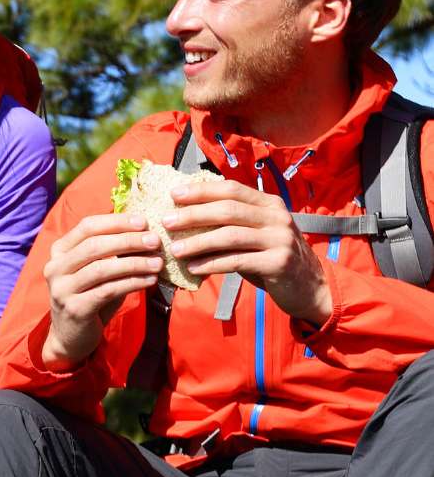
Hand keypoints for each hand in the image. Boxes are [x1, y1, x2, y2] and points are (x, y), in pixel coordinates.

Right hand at [42, 213, 163, 369]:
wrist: (71, 337)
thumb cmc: (89, 297)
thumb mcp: (97, 270)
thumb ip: (112, 252)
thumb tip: (145, 231)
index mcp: (59, 251)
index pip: (87, 226)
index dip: (116, 222)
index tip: (144, 221)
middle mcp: (55, 268)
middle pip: (94, 245)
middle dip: (128, 241)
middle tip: (155, 241)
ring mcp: (62, 289)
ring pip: (102, 269)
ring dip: (134, 263)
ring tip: (158, 262)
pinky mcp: (74, 309)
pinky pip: (108, 291)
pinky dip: (132, 283)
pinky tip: (150, 280)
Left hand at [164, 180, 330, 323]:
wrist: (310, 287)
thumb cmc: (272, 257)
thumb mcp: (256, 234)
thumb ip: (233, 224)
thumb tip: (187, 217)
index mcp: (269, 204)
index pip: (232, 189)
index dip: (202, 191)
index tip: (174, 194)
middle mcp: (276, 217)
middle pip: (228, 210)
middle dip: (193, 215)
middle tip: (166, 222)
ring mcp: (279, 239)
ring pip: (230, 236)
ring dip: (198, 242)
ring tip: (174, 249)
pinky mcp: (278, 263)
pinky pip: (237, 261)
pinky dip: (211, 264)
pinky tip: (193, 268)